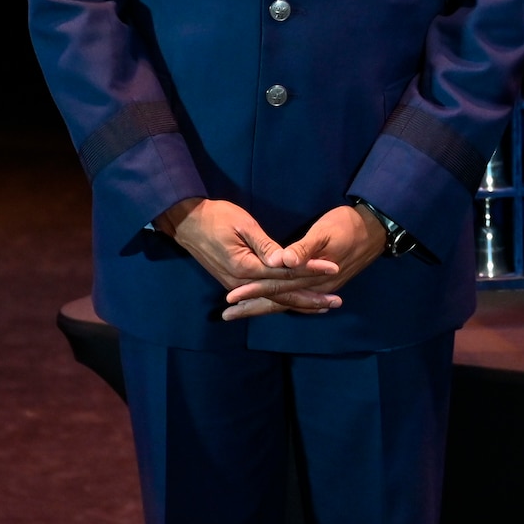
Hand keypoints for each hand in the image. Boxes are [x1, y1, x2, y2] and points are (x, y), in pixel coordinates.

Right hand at [156, 197, 340, 315]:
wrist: (186, 222)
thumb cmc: (216, 217)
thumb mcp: (242, 225)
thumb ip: (264, 245)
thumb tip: (285, 261)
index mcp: (245, 268)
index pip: (286, 272)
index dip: (311, 270)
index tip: (333, 268)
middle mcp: (241, 283)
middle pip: (282, 294)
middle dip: (310, 298)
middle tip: (336, 300)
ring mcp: (237, 286)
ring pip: (273, 299)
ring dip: (298, 303)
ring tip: (322, 306)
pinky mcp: (235, 283)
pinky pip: (263, 296)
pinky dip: (282, 301)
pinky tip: (294, 303)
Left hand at [220, 202, 384, 320]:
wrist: (376, 229)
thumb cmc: (348, 225)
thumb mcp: (325, 231)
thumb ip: (305, 248)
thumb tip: (284, 261)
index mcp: (313, 277)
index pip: (277, 288)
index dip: (253, 292)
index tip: (231, 297)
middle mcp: (316, 288)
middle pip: (279, 301)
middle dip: (253, 307)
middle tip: (226, 315)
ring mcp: (321, 288)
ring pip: (287, 302)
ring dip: (264, 307)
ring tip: (241, 312)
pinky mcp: (323, 284)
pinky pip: (297, 299)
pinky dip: (281, 303)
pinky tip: (272, 305)